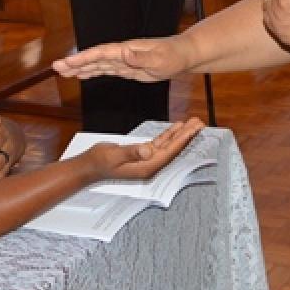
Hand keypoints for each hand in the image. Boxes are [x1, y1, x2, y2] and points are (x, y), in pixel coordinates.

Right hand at [54, 36, 193, 83]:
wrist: (184, 56)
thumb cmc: (174, 56)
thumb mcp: (160, 59)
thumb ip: (142, 57)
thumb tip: (125, 53)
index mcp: (127, 50)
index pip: (101, 54)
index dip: (83, 58)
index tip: (68, 62)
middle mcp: (122, 54)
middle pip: (94, 58)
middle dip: (75, 63)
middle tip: (56, 67)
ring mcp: (124, 61)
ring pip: (98, 65)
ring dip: (80, 68)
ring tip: (63, 72)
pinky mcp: (128, 69)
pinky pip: (106, 70)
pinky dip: (93, 72)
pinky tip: (83, 75)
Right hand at [83, 118, 204, 181]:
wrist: (90, 166)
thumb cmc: (100, 162)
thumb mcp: (115, 155)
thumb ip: (132, 152)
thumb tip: (149, 150)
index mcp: (146, 167)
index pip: (169, 152)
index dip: (183, 140)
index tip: (194, 129)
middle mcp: (150, 164)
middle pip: (173, 148)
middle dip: (187, 135)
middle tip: (200, 123)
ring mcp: (147, 159)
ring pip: (169, 145)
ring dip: (181, 134)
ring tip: (193, 123)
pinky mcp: (142, 153)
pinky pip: (160, 143)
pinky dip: (169, 134)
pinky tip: (176, 127)